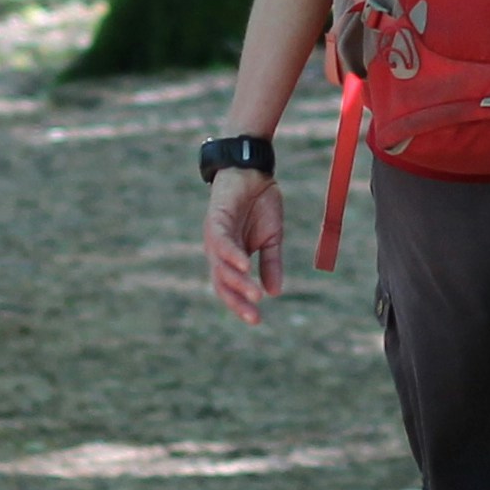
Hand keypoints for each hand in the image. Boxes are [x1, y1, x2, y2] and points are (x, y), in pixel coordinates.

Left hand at [203, 169, 286, 321]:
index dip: (241, 304)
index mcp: (230, 257)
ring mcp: (215, 235)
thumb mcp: (272, 238)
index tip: (257, 320)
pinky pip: (221, 242)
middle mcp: (218, 250)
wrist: (255, 170)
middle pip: (222, 283)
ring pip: (221, 267)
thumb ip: (270, 264)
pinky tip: (245, 265)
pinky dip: (232, 255)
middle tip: (255, 317)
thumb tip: (275, 293)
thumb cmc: (260, 202)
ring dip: (238, 282)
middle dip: (237, 302)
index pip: (230, 287)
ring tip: (256, 296)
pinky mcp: (216, 219)